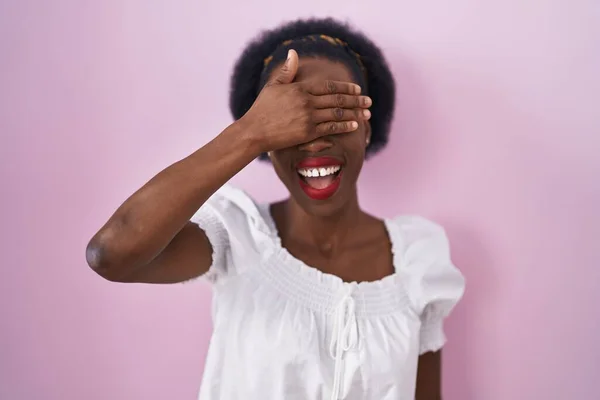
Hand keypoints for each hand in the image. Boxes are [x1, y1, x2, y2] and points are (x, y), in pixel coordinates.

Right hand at [240, 49, 371, 152]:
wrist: (254, 131)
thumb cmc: (262, 109)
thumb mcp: (273, 86)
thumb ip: (287, 71)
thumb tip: (293, 53)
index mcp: (300, 88)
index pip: (329, 86)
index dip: (345, 87)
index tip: (357, 89)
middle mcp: (307, 102)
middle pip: (337, 99)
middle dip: (356, 100)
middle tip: (368, 101)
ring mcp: (308, 118)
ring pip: (337, 113)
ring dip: (354, 113)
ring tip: (366, 114)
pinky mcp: (307, 133)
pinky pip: (331, 128)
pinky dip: (344, 126)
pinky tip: (355, 126)